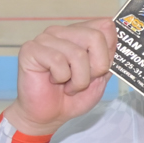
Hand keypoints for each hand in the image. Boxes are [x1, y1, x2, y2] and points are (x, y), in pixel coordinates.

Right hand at [5, 19, 116, 135]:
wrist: (48, 116)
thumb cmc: (72, 97)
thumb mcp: (101, 77)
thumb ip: (108, 56)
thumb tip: (112, 31)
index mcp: (79, 34)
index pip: (105, 26)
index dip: (108, 53)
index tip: (99, 70)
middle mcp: (63, 32)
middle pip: (95, 37)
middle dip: (96, 67)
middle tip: (83, 80)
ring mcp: (45, 38)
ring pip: (78, 53)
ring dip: (78, 78)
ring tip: (68, 84)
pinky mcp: (31, 49)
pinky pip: (58, 60)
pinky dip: (61, 77)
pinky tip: (54, 81)